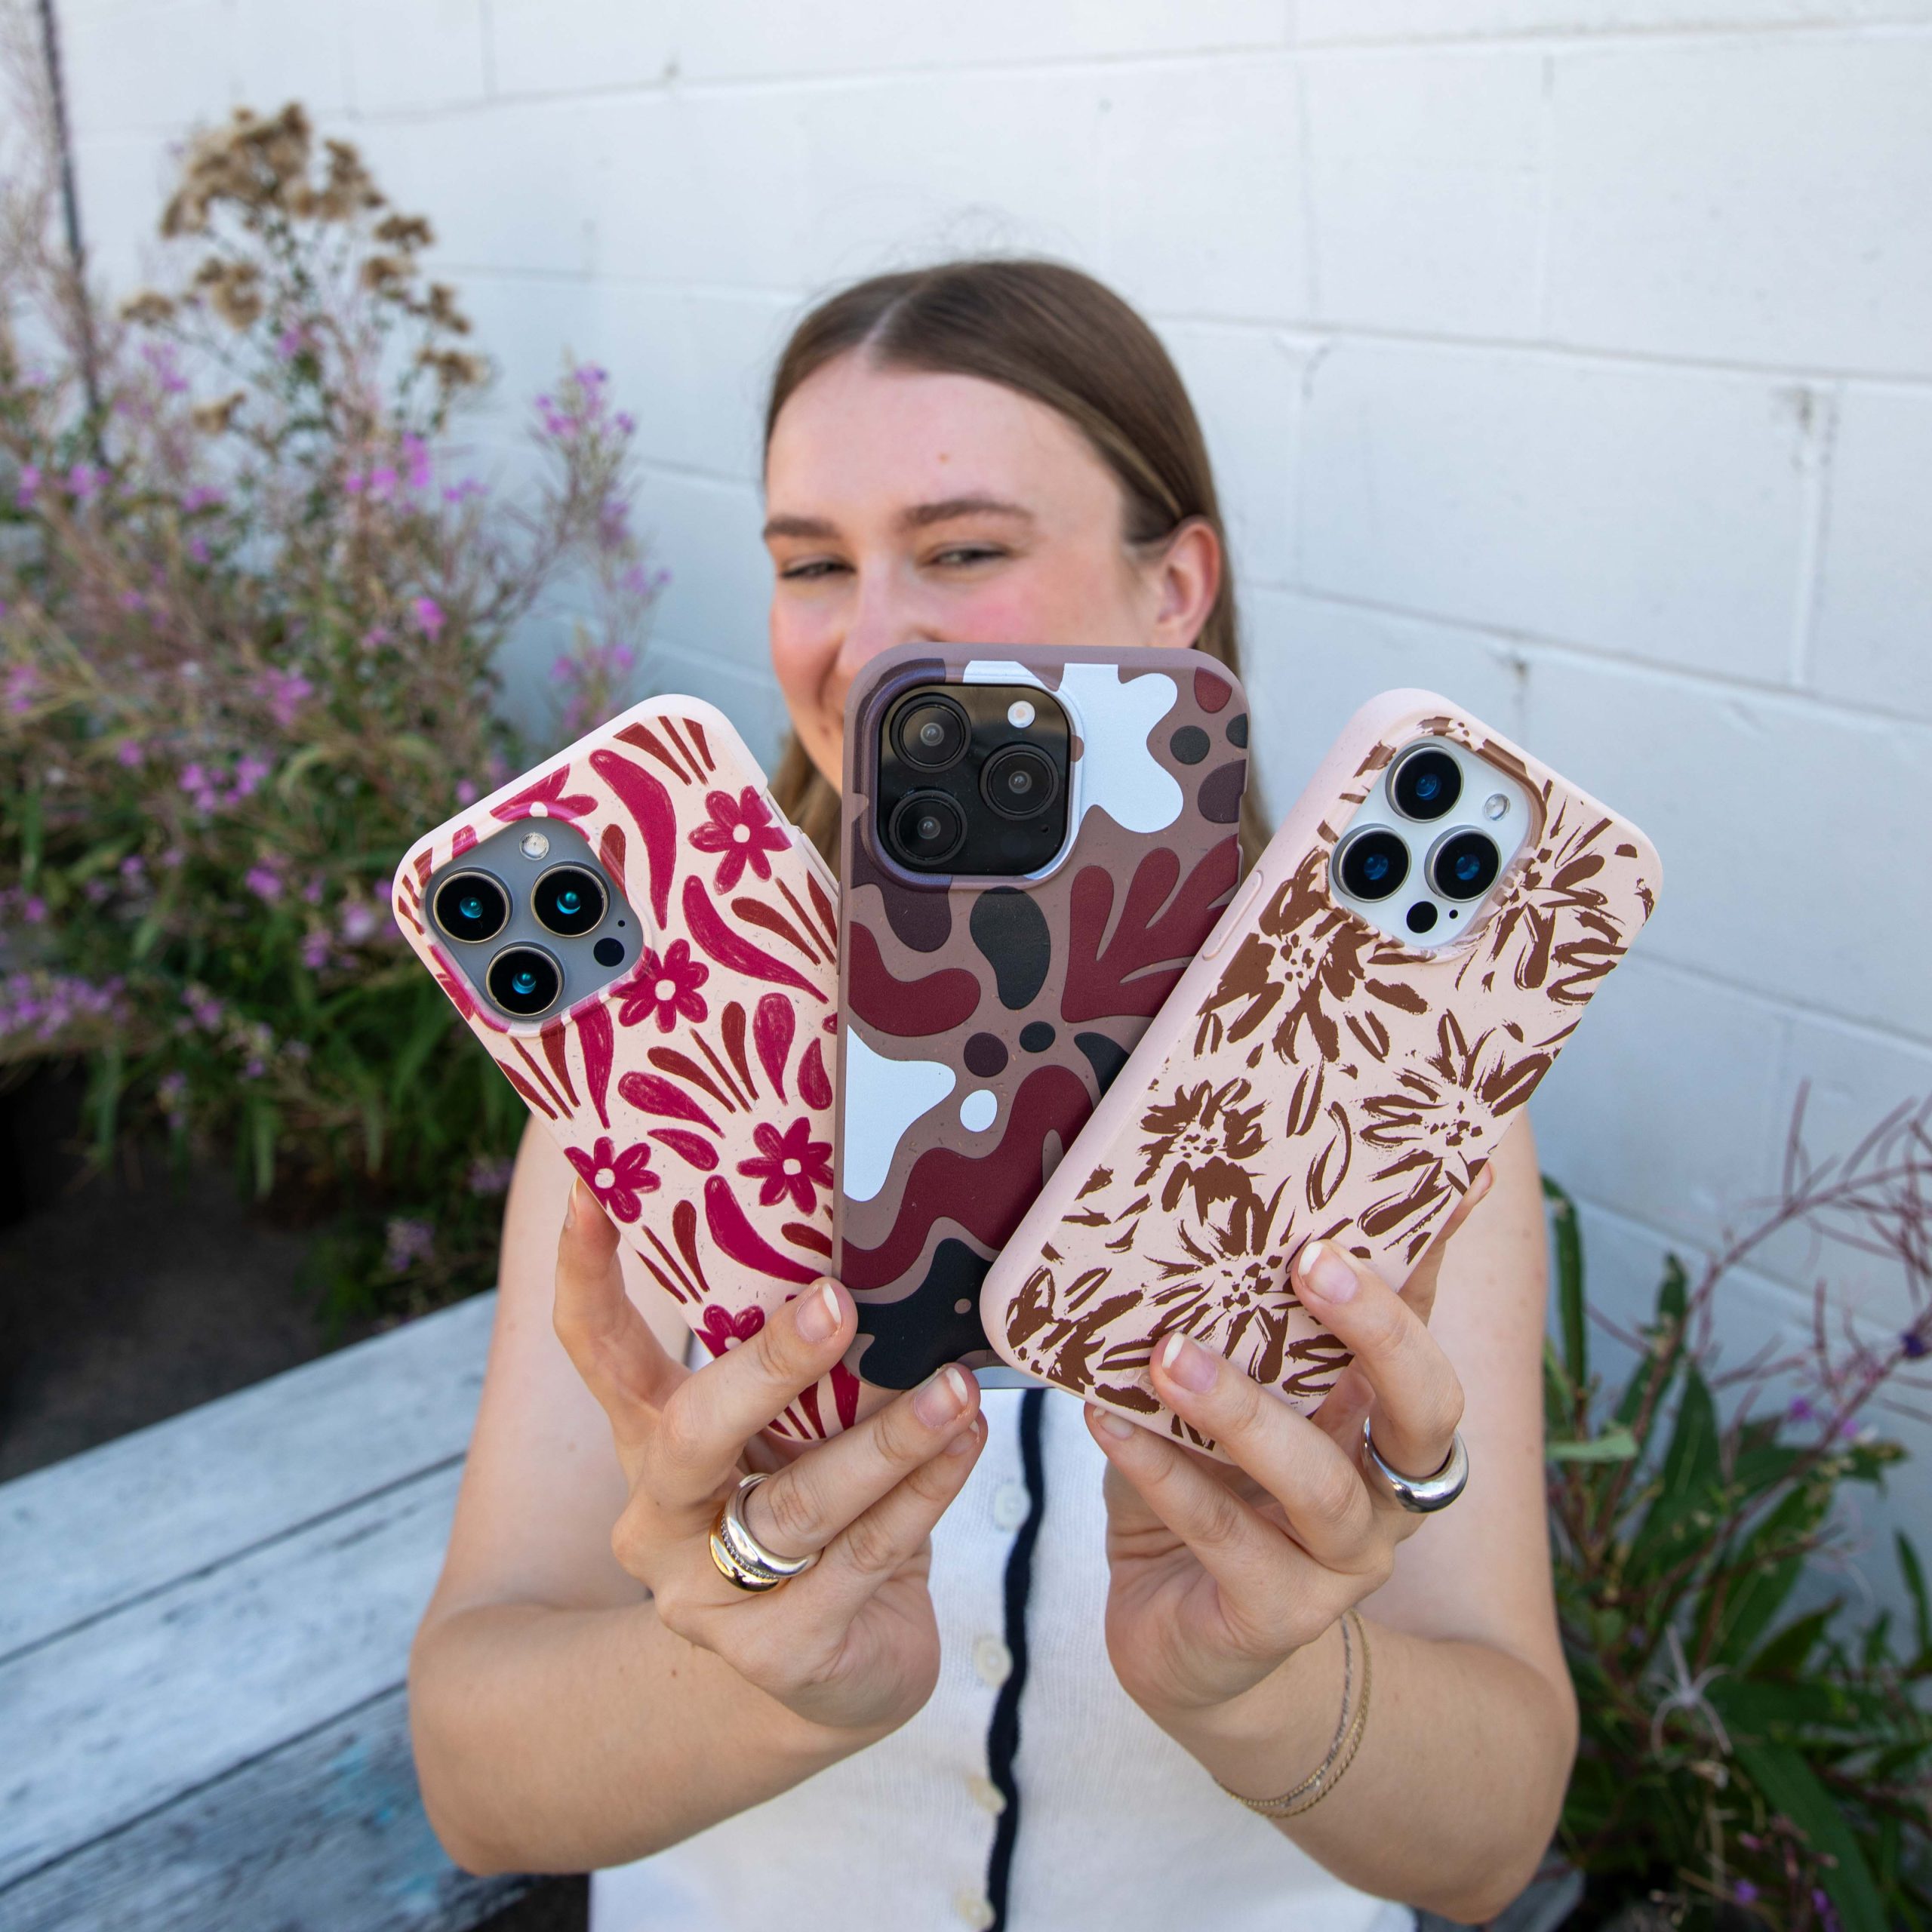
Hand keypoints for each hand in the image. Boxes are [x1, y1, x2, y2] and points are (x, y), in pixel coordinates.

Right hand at [552, 1178, 985, 1735]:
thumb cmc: (827, 1510)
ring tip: (954, 1390)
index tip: (590, 1186)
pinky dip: (923, 1496)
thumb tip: (882, 1260)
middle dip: (765, 1367)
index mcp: (651, 1444)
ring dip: (887, 1441)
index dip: (587, 1273)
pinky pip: (862, 1558)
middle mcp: (659, 1521)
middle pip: (688, 1436)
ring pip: (797, 1506)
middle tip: (837, 1303)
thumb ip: (813, 1368)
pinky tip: (966, 1446)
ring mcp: (709, 1598)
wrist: (842, 1669)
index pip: (598, 1351)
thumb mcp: (801, 1433)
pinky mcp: (782, 1652)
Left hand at [1083, 1167, 1491, 1760]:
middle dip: (1379, 1333)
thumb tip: (1186, 1197)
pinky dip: (1162, 1474)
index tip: (1452, 1175)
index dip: (1436, 1251)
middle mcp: (1385, 1489)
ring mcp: (1342, 1563)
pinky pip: (1224, 1539)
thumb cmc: (1205, 1487)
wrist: (1182, 1640)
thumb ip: (1230, 1323)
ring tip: (1170, 1356)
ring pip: (1320, 1487)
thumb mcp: (1226, 1394)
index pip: (1423, 1319)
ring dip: (1243, 1413)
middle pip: (1425, 1409)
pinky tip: (1106, 1422)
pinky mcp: (1276, 1616)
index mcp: (1382, 1418)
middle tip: (1310, 1263)